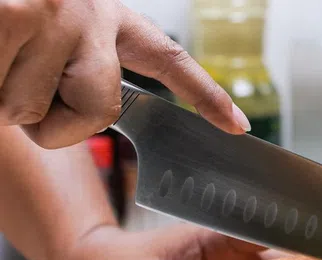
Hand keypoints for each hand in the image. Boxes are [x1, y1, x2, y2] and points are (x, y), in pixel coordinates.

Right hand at [0, 0, 250, 148]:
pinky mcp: (11, 17)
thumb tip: (86, 111)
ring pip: (34, 112)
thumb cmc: (6, 13)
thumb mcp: (44, 28)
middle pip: (99, 111)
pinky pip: (3, 99)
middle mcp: (87, 9)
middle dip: (54, 123)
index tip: (237, 125)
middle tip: (17, 87)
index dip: (203, 94)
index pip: (167, 58)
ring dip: (2, 101)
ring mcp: (51, 12)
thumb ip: (75, 66)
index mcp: (102, 12)